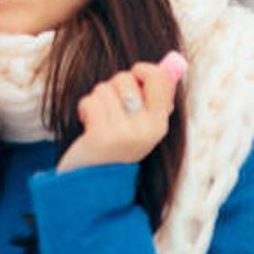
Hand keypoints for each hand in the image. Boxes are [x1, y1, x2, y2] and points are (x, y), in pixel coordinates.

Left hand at [57, 62, 176, 172]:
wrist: (95, 187)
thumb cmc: (116, 147)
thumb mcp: (142, 128)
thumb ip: (153, 98)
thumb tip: (168, 65)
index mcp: (160, 124)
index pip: (160, 78)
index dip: (143, 70)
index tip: (135, 76)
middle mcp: (147, 129)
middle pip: (126, 79)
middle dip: (112, 88)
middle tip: (111, 110)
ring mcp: (125, 133)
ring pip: (104, 88)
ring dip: (97, 101)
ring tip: (100, 122)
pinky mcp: (102, 136)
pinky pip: (90, 101)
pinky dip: (84, 110)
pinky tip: (88, 127)